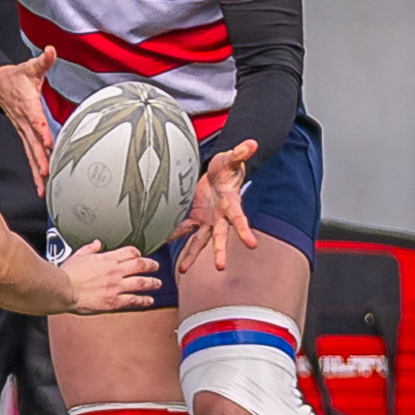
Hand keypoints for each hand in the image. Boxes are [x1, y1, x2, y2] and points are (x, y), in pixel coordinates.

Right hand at [0, 46, 55, 195]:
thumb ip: (42, 60)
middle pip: (32, 142)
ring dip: (36, 169)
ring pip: (30, 152)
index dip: (41, 130)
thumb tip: (50, 51)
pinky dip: (35, 169)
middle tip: (46, 172)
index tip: (47, 141)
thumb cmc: (16, 77)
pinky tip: (41, 183)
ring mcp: (23, 131)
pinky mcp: (23, 136)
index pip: (35, 119)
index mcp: (28, 105)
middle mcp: (24, 122)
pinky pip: (30, 154)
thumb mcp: (30, 66)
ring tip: (43, 186)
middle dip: (39, 158)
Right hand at [60, 241, 161, 313]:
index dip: (137, 253)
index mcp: (107, 259)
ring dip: (152, 283)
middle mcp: (115, 271)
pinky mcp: (113, 301)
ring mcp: (116, 287)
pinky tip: (149, 301)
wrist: (63, 289)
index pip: (129, 252)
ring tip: (158, 284)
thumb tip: (97, 244)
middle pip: (140, 265)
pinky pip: (133, 300)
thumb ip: (90, 249)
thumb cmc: (67, 274)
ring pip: (141, 283)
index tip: (140, 255)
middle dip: (151, 265)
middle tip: (156, 266)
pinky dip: (143, 300)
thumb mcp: (78, 255)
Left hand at [171, 140, 258, 276]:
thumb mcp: (232, 159)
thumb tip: (252, 143)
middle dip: (219, 251)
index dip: (245, 231)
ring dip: (192, 255)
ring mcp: (208, 220)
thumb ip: (239, 153)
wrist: (219, 175)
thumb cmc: (227, 168)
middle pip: (221, 236)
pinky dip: (174, 235)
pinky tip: (163, 243)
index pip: (240, 219)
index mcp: (232, 204)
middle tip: (221, 267)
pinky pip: (184, 229)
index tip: (252, 244)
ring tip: (183, 270)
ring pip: (200, 241)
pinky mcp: (196, 217)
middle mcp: (221, 217)